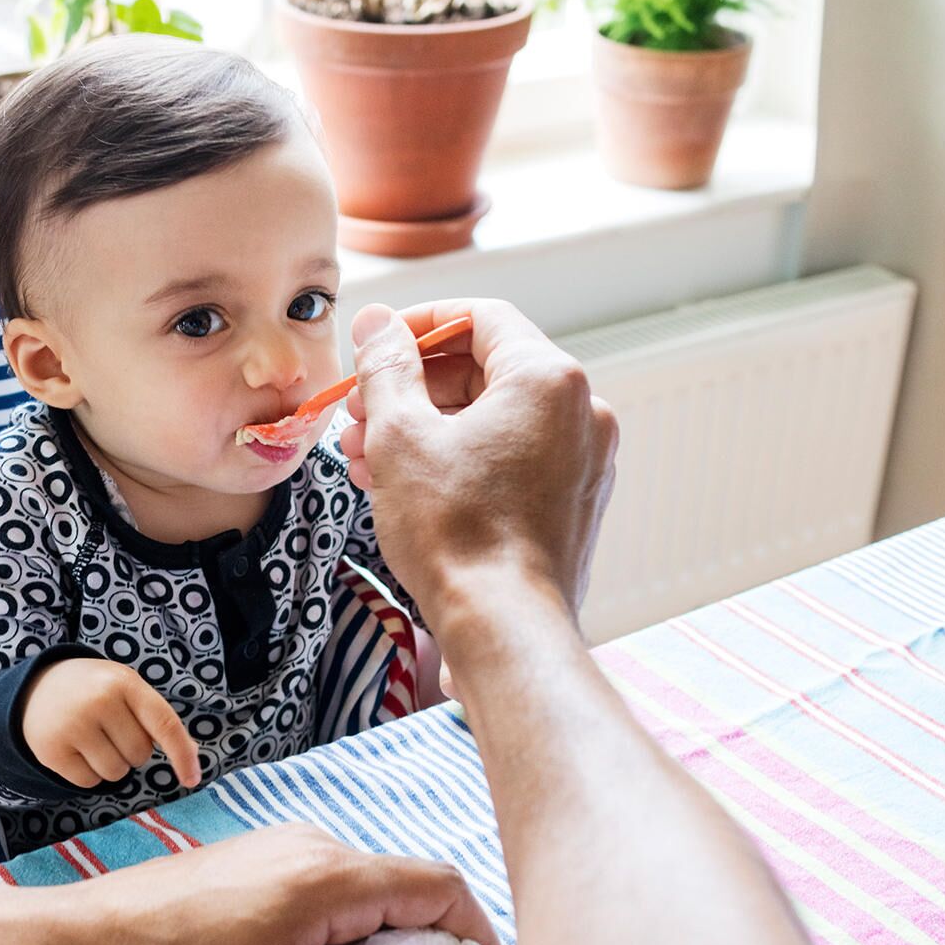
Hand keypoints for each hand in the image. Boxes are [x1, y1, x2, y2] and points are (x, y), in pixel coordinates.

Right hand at [22, 657, 199, 789]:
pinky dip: (88, 773)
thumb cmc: (94, 691)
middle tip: (109, 728)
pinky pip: (89, 783)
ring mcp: (73, 725)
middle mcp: (99, 701)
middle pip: (140, 755)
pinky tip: (75, 749)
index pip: (165, 724)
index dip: (182, 754)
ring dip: (111, 764)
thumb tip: (192, 756)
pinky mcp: (51, 750)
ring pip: (116, 773)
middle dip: (131, 750)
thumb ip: (157, 718)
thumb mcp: (125, 689)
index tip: (193, 779)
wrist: (35, 687)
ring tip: (92, 738)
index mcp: (125, 682)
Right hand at [339, 300, 616, 620]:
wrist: (504, 627)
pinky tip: (407, 485)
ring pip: (495, 419)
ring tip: (368, 456)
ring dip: (428, 427)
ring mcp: (584, 461)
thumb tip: (377, 323)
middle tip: (360, 411)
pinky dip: (462, 460)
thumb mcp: (402, 435)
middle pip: (487, 369)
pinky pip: (512, 458)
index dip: (419, 324)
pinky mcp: (573, 504)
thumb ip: (387, 367)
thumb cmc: (457, 534)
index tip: (378, 345)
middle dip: (415, 388)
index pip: (481, 317)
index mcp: (548, 379)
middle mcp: (581, 412)